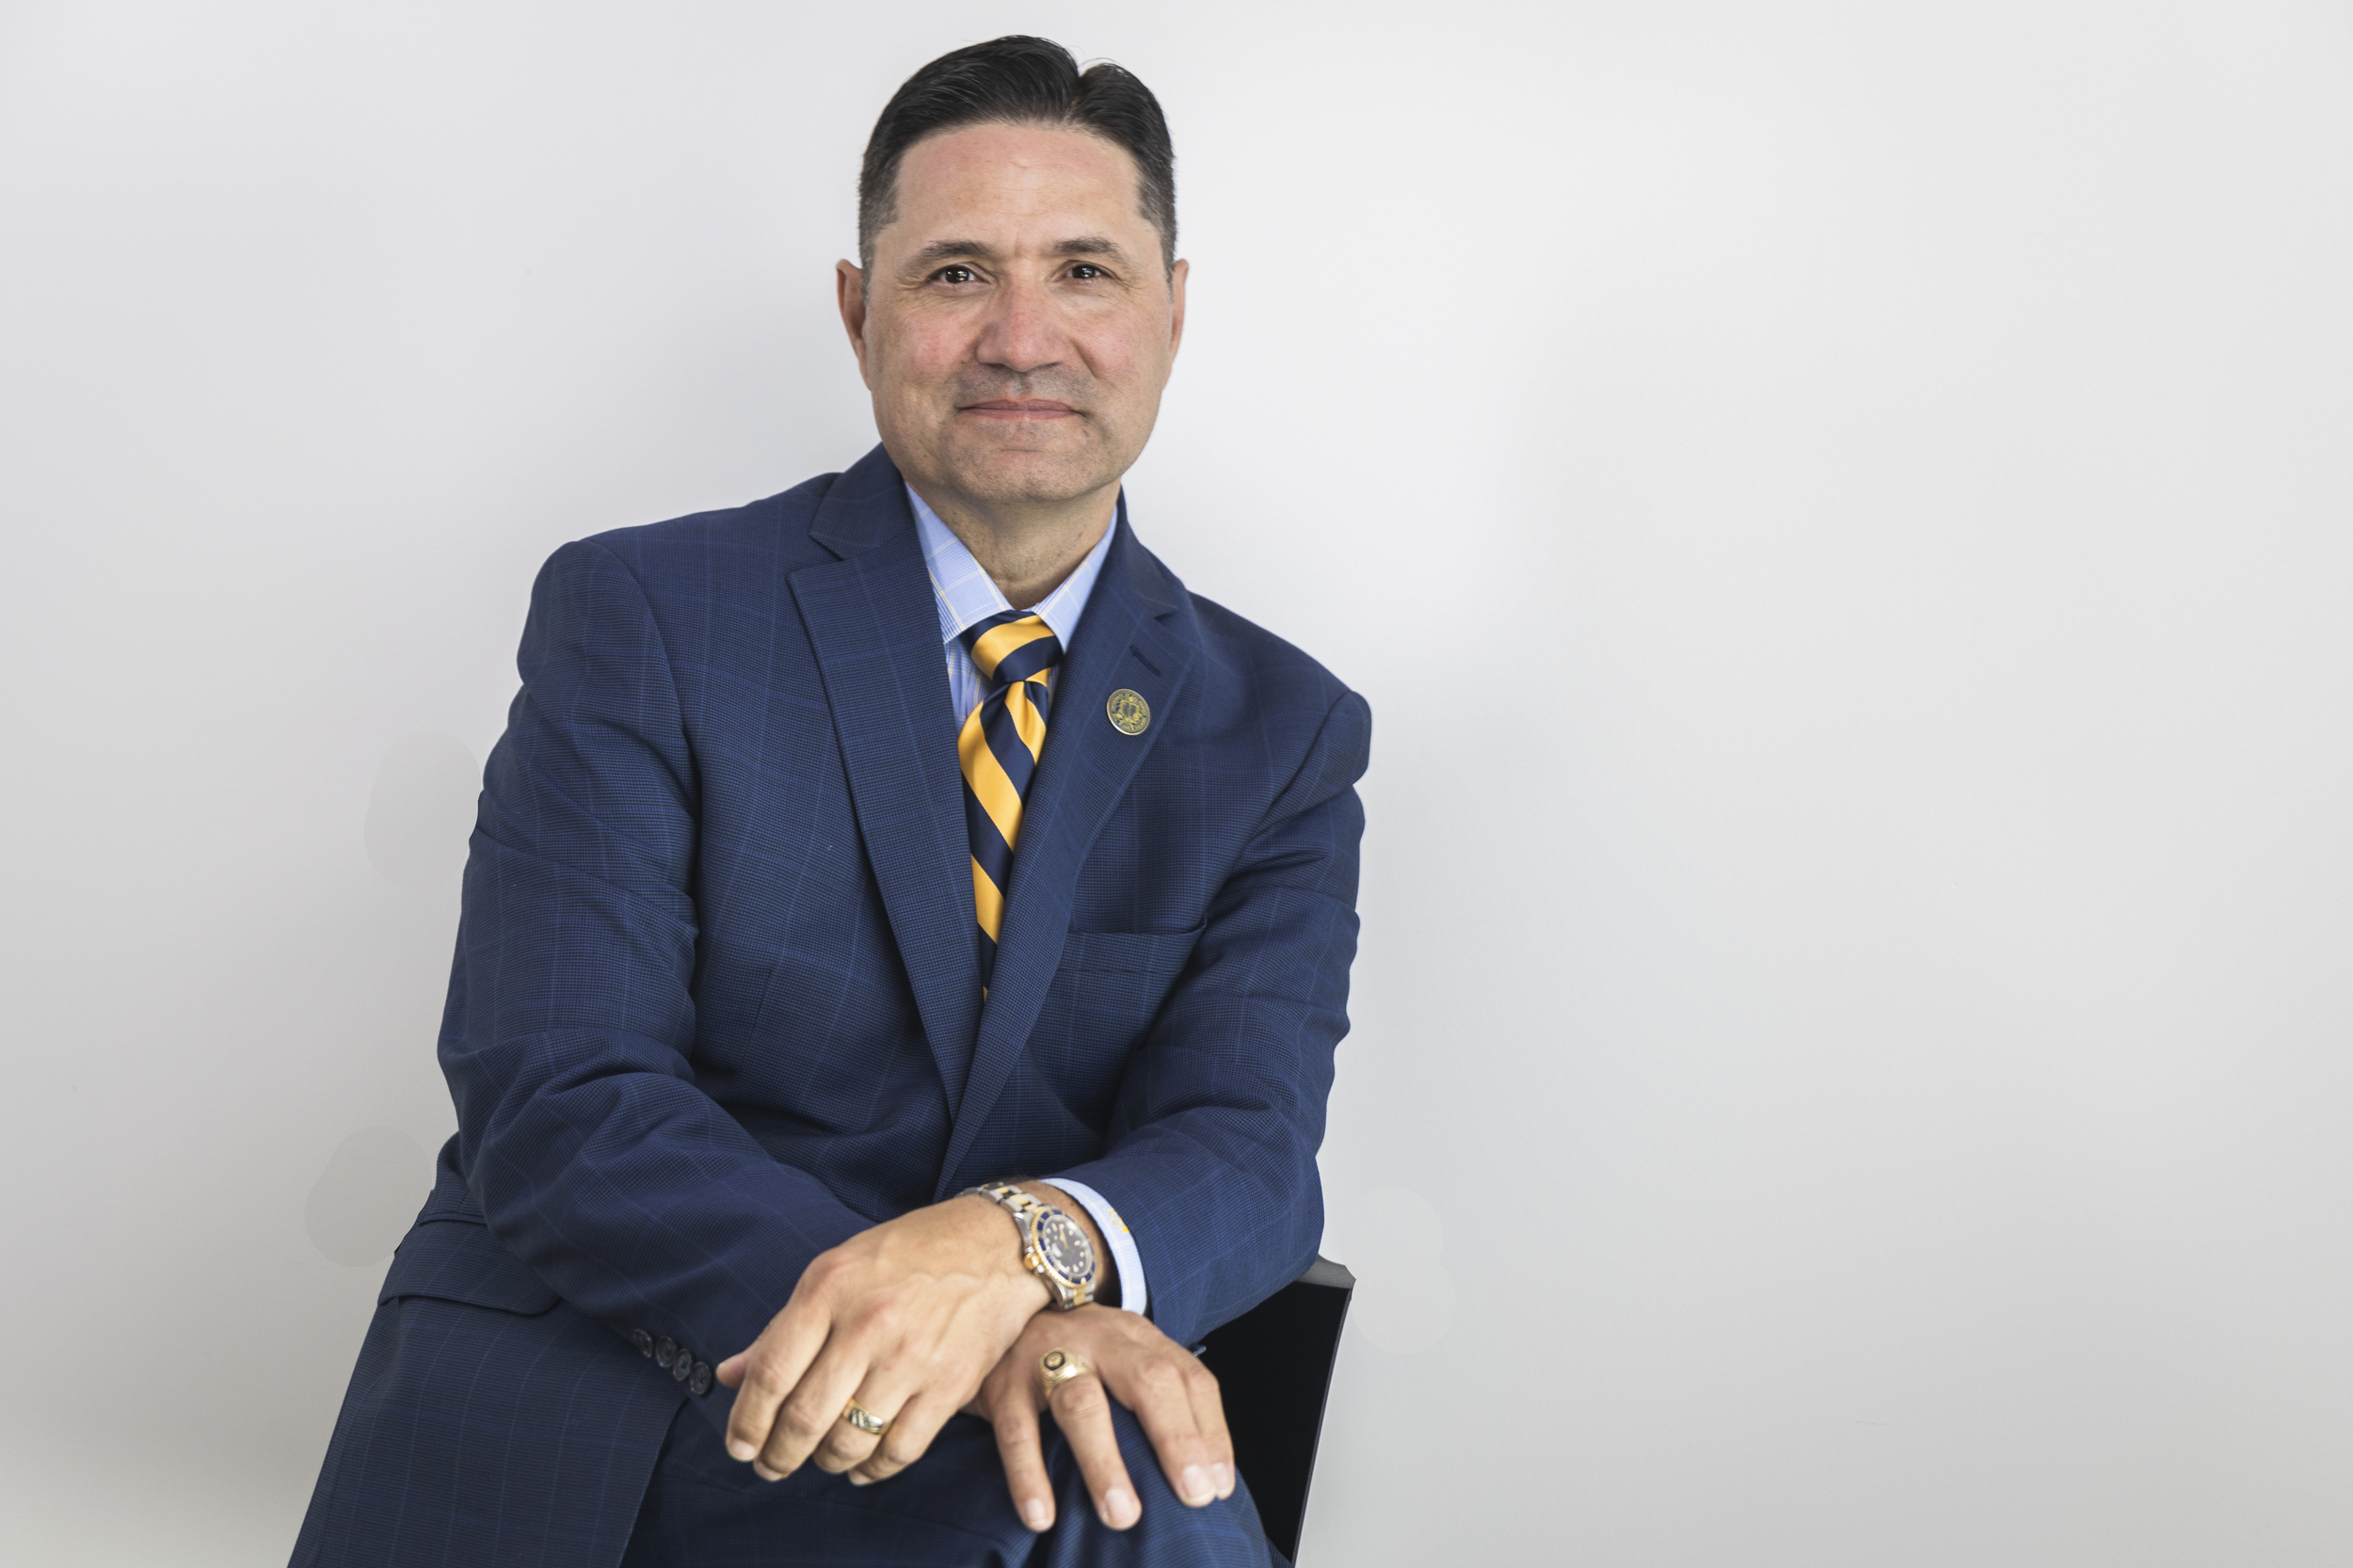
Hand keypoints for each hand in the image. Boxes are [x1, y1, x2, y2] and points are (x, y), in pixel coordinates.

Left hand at [715, 1194, 1049, 1481]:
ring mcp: (912, 1357)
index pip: (772, 1373)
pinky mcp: (950, 1384)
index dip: (747, 1421)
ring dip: (825, 1462)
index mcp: (830, 1287)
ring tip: (819, 1459)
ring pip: (850, 1441)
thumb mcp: (835, 1271)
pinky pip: (900, 1450)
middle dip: (779, 1455)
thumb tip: (729, 1375)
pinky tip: (862, 1466)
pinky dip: (873, 1470)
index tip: (739, 1446)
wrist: (995, 1246)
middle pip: (805, 1416)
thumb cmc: (907, 1255)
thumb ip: (782, 1327)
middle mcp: (868, 1323)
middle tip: (771, 1466)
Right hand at [952, 1305, 1234, 1532]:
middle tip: (1193, 1496)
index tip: (1218, 1486)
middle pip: (1148, 1379)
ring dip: (1105, 1463)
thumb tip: (1198, 1476)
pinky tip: (1042, 1516)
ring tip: (1123, 1516)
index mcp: (1137, 1336)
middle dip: (1176, 1439)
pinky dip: (1029, 1475)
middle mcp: (1100, 1338)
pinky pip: (1018, 1432)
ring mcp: (1048, 1355)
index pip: (1189, 1377)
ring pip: (1083, 1404)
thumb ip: (1152, 1400)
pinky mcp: (1003, 1382)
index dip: (1210, 1431)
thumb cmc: (1072, 1356)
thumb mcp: (1118, 1360)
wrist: (997, 1310)